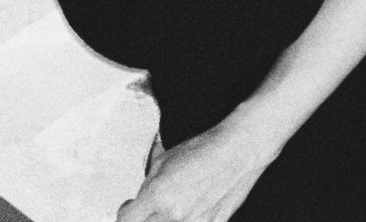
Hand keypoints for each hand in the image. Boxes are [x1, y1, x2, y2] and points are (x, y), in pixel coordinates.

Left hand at [114, 123, 274, 221]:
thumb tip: (138, 203)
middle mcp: (174, 214)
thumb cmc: (204, 151)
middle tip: (149, 209)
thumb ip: (146, 186)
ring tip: (171, 207)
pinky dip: (185, 219)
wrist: (240, 151)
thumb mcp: (163, 161)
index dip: (126, 212)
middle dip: (143, 218)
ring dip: (164, 220)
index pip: (126, 221)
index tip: (130, 207)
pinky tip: (189, 209)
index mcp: (158, 194)